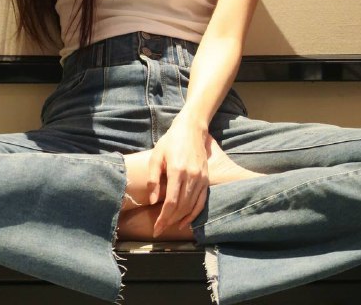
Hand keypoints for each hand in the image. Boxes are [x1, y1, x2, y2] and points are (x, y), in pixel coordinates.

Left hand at [147, 115, 208, 235]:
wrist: (191, 129)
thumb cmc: (170, 142)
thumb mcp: (156, 156)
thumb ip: (153, 179)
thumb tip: (154, 201)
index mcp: (177, 170)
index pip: (172, 202)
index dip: (164, 217)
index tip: (157, 228)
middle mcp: (191, 176)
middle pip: (182, 207)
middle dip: (170, 221)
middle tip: (160, 230)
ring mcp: (201, 178)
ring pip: (191, 206)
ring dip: (180, 219)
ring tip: (169, 226)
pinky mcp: (206, 179)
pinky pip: (201, 201)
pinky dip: (194, 214)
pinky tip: (185, 221)